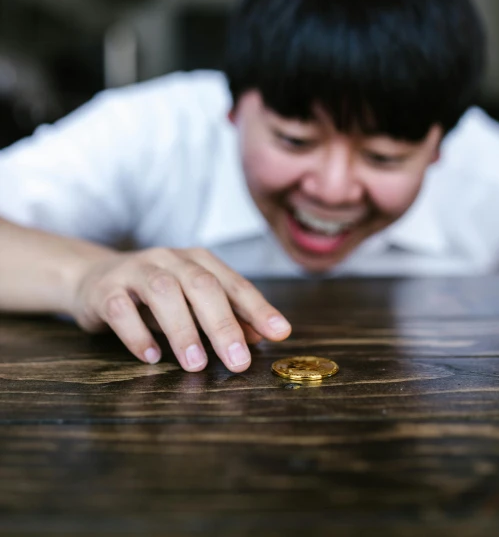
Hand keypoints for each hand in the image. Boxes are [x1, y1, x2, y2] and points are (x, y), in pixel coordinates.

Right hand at [68, 247, 291, 371]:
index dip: (257, 307)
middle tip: (238, 361)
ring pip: (163, 292)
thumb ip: (225, 313)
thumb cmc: (153, 294)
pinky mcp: (105, 290)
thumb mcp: (191, 300)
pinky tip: (151, 357)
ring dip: (182, 329)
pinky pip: (121, 309)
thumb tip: (260, 336)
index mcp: (196, 260)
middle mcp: (169, 259)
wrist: (93, 278)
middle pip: (201, 285)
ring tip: (196, 364)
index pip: (232, 283)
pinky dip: (137, 334)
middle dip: (223, 323)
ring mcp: (135, 271)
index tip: (279, 333)